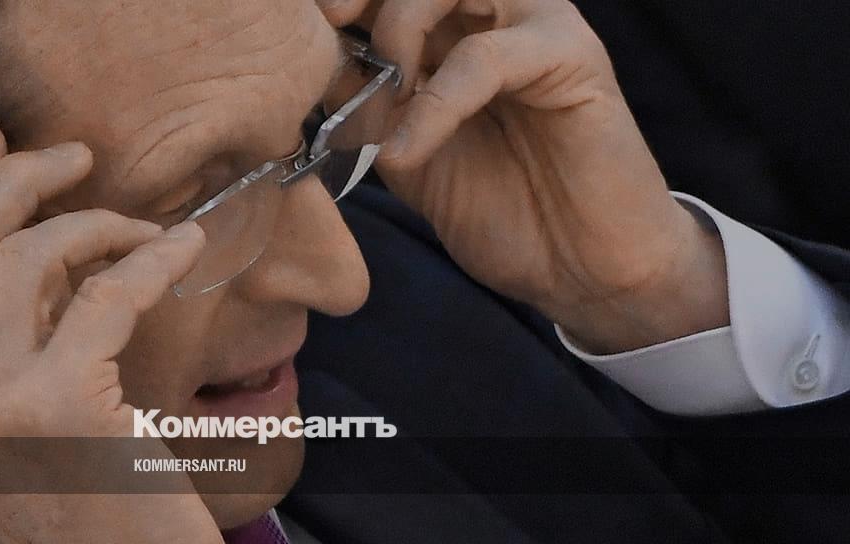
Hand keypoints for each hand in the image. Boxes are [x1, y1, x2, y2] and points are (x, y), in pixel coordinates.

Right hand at [0, 123, 221, 542]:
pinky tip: (183, 248)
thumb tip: (42, 250)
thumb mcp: (29, 427)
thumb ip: (15, 348)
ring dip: (97, 223)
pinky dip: (152, 259)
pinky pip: (106, 293)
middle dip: (16, 179)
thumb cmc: (98, 508)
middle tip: (74, 154)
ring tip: (146, 231)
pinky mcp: (61, 403)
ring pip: (27, 258)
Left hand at [320, 0, 728, 351]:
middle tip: (332, 21)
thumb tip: (318, 69)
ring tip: (384, 100)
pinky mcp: (572, 55)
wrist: (578, 266)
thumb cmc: (502, 209)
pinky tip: (407, 152)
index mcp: (458, 31)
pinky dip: (435, 104)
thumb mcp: (409, 155)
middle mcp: (497, 15)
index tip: (308, 19)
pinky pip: (485, 58)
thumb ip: (370, 108)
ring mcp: (537, 27)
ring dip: (400, 33)